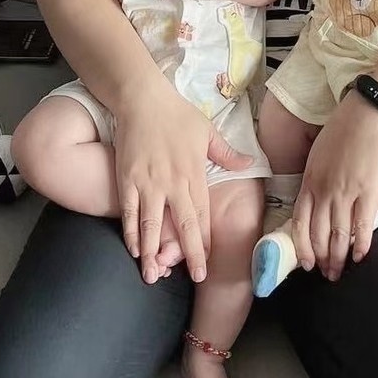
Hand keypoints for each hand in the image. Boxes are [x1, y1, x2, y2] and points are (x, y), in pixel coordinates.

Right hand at [113, 83, 253, 283]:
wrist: (142, 99)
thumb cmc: (177, 114)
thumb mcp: (208, 131)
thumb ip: (227, 153)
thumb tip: (250, 163)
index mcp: (194, 173)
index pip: (202, 214)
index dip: (205, 240)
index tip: (207, 262)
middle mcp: (172, 182)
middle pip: (182, 225)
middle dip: (189, 253)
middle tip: (194, 278)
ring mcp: (147, 183)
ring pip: (151, 225)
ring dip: (153, 253)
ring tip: (153, 276)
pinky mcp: (126, 179)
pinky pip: (128, 212)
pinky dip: (130, 233)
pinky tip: (134, 250)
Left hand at [292, 91, 377, 280]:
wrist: (369, 111)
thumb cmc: (343, 126)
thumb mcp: (318, 151)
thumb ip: (314, 176)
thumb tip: (315, 197)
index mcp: (309, 179)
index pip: (299, 222)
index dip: (302, 247)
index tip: (306, 262)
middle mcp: (324, 189)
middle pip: (319, 233)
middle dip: (322, 258)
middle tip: (326, 273)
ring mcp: (346, 191)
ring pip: (339, 234)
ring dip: (339, 257)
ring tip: (341, 271)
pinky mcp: (369, 190)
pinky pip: (363, 225)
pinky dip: (361, 244)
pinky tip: (361, 255)